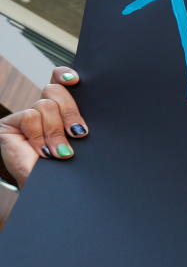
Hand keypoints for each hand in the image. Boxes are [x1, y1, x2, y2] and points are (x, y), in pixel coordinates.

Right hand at [0, 68, 85, 188]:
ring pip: (45, 106)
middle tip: (79, 134)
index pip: (60, 80)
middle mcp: (43, 110)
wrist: (52, 191)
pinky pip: (30, 117)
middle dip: (70, 112)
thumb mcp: (80, 141)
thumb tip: (98, 105)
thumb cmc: (70, 168)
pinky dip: (40, 136)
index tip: (76, 80)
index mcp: (62, 109)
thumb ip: (81, 121)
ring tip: (61, 152)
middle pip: (56, 90)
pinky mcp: (8, 125)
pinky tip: (43, 152)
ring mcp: (25, 117)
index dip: (65, 75)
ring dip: (56, 132)